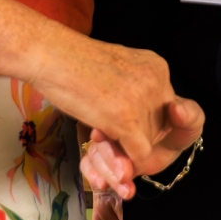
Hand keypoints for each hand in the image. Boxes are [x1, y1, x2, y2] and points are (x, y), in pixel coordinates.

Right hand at [27, 33, 203, 185]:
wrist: (50, 55)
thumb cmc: (72, 65)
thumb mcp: (115, 75)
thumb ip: (132, 96)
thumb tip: (138, 132)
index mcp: (156, 67)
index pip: (170, 109)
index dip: (155, 126)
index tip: (136, 136)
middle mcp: (158, 80)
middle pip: (159, 128)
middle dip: (136, 141)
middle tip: (107, 141)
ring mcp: (144, 98)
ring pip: (148, 144)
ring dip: (124, 152)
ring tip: (98, 142)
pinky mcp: (128, 117)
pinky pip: (139, 155)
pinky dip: (126, 164)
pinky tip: (110, 159)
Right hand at [78, 93, 202, 199]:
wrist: (168, 146)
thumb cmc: (178, 126)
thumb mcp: (190, 119)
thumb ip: (188, 114)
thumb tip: (176, 109)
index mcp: (132, 105)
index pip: (113, 110)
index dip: (105, 124)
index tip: (101, 134)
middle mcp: (114, 120)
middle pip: (101, 138)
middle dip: (110, 158)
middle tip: (124, 172)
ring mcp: (108, 141)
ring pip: (95, 154)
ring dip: (107, 172)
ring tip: (124, 184)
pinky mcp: (105, 160)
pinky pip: (90, 166)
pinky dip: (94, 176)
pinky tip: (103, 185)